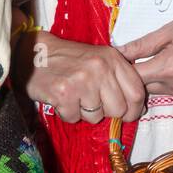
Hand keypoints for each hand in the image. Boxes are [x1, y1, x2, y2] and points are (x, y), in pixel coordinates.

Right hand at [19, 32, 146, 124]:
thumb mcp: (100, 59)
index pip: (137, 93)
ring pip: (96, 117)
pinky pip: (74, 118)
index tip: (128, 115)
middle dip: (106, 113)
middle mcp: (101, 68)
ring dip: (85, 113)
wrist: (35, 54)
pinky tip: (63, 99)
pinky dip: (68, 113)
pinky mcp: (64, 93)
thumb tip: (136, 108)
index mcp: (114, 59)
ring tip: (75, 97)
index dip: (134, 110)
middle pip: (118, 109)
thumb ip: (118, 78)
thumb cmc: (70, 60)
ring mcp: (83, 81)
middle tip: (92, 103)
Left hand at [117, 0, 172, 103]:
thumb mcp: (169, 30)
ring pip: (165, 91)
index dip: (126, 69)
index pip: (133, 78)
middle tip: (151, 57)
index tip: (125, 61)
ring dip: (162, 80)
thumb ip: (141, 45)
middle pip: (148, 87)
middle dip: (145, 75)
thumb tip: (117, 53)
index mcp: (168, 68)